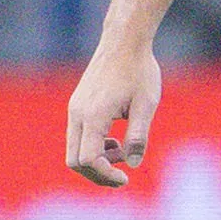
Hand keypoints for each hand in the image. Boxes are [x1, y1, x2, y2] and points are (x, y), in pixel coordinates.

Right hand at [66, 39, 160, 187]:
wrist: (124, 41)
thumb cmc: (139, 70)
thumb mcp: (146, 105)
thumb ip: (139, 136)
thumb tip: (132, 164)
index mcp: (93, 115)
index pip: (89, 159)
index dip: (106, 175)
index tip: (126, 179)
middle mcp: (77, 113)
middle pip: (74, 161)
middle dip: (98, 173)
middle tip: (122, 175)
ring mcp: (74, 109)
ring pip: (74, 150)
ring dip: (96, 159)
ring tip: (122, 148)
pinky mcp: (77, 105)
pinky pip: (77, 136)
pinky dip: (93, 146)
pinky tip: (114, 138)